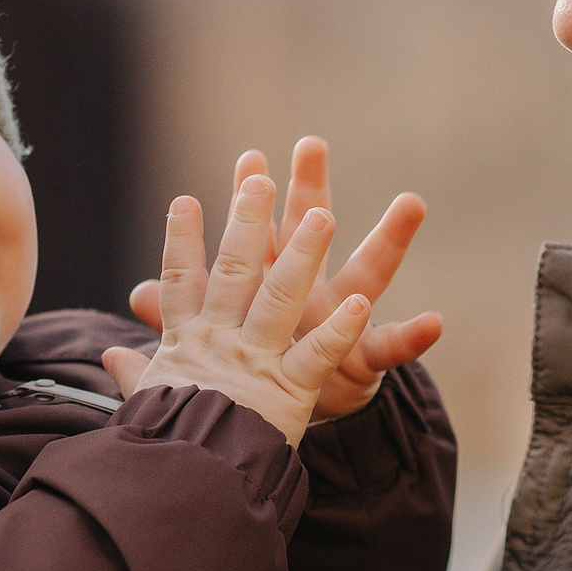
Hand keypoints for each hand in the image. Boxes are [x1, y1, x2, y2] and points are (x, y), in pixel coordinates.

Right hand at [101, 175, 372, 446]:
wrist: (185, 492)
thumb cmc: (166, 449)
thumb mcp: (148, 406)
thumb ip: (134, 375)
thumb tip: (108, 357)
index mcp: (184, 345)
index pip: (178, 283)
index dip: (180, 241)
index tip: (185, 201)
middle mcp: (219, 344)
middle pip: (232, 272)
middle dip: (247, 223)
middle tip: (258, 178)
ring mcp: (255, 364)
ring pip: (280, 298)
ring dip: (302, 255)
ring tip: (322, 214)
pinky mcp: (288, 393)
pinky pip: (317, 356)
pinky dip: (338, 329)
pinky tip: (360, 304)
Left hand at [127, 138, 441, 421]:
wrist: (287, 426)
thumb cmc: (253, 381)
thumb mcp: (212, 352)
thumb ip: (179, 321)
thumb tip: (136, 295)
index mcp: (267, 292)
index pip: (257, 237)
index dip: (252, 201)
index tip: (249, 157)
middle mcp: (308, 294)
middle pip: (310, 234)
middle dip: (311, 190)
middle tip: (310, 144)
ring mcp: (340, 322)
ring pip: (366, 274)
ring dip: (389, 238)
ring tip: (412, 201)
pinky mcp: (363, 361)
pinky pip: (390, 348)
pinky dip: (413, 337)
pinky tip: (435, 323)